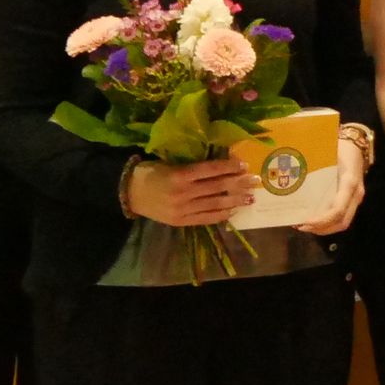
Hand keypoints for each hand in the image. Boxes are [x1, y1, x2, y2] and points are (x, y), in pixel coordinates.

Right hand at [130, 158, 256, 226]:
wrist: (128, 193)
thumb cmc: (151, 173)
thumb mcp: (170, 163)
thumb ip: (193, 166)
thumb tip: (222, 163)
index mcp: (179, 174)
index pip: (211, 169)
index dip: (229, 166)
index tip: (244, 164)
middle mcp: (183, 193)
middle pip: (218, 187)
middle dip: (239, 183)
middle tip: (256, 180)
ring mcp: (182, 209)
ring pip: (215, 204)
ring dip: (236, 200)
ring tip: (251, 198)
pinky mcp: (181, 222)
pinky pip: (206, 218)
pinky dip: (221, 215)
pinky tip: (234, 211)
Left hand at [295, 139, 368, 236]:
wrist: (356, 143)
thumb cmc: (339, 147)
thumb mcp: (327, 155)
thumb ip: (312, 167)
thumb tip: (287, 176)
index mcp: (349, 183)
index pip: (338, 210)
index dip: (321, 220)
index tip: (304, 222)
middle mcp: (355, 194)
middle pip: (341, 222)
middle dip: (321, 228)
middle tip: (301, 226)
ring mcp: (356, 198)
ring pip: (343, 222)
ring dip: (324, 228)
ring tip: (305, 225)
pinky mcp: (352, 199)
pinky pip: (342, 216)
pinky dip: (328, 222)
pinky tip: (314, 219)